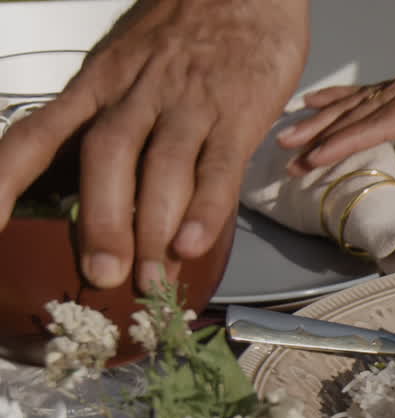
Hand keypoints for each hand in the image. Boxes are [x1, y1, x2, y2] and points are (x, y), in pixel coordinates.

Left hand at [0, 0, 308, 290]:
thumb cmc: (190, 28)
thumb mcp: (131, 61)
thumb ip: (116, 116)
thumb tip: (107, 187)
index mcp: (100, 82)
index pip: (39, 133)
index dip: (7, 179)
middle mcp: (137, 94)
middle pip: (106, 158)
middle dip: (102, 221)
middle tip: (103, 274)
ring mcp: (189, 104)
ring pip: (161, 167)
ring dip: (153, 227)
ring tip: (154, 280)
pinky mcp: (239, 113)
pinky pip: (218, 165)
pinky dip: (207, 208)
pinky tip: (196, 244)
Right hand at [277, 27, 394, 200]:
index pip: (381, 123)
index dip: (347, 142)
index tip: (316, 157)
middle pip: (358, 113)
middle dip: (321, 135)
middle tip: (288, 156)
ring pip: (356, 102)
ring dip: (321, 121)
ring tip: (288, 137)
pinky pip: (366, 91)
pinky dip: (338, 98)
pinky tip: (312, 102)